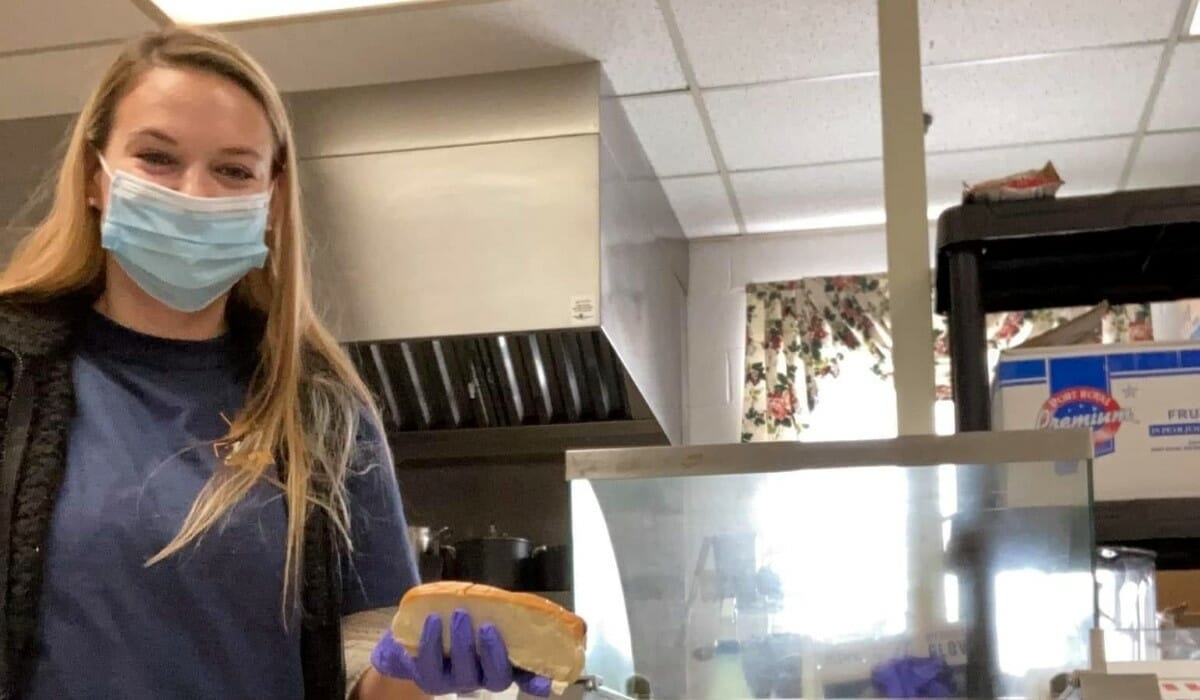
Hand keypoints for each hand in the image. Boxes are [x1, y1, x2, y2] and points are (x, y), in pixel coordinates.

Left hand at [371, 610, 552, 696]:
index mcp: (502, 664)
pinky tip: (433, 620)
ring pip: (464, 675)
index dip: (535, 681)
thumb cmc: (462, 618)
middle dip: (493, 653)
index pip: (525, 678)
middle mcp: (482, 679)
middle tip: (487, 626)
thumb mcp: (485, 613)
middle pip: (496, 678)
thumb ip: (504, 612)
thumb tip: (524, 605)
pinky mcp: (428, 678)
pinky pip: (429, 667)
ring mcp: (455, 682)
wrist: (420, 628)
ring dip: (462, 645)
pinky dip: (431, 642)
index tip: (544, 681)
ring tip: (459, 614)